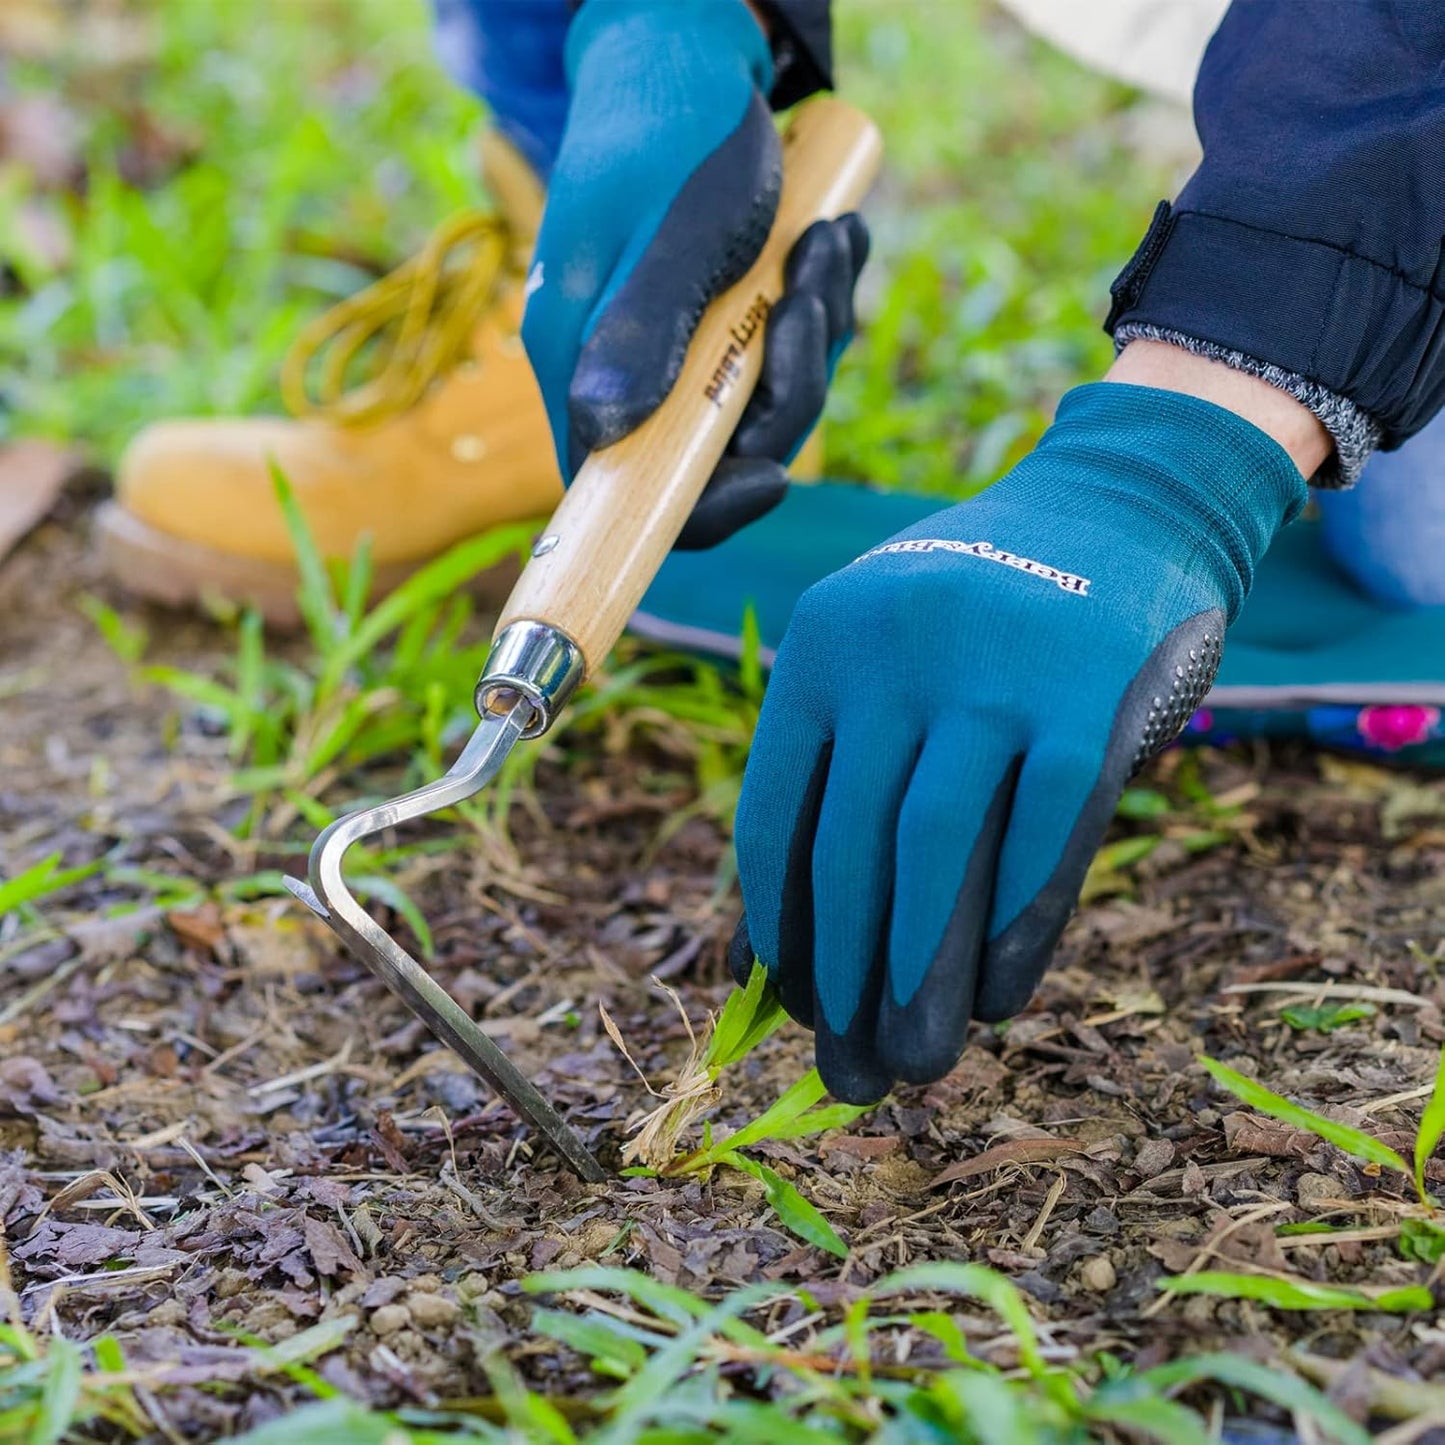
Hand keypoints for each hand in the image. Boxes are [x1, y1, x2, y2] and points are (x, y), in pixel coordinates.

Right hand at [521, 0, 866, 547]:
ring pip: (761, 402)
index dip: (701, 507)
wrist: (686, 55)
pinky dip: (815, 307)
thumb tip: (604, 437)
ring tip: (823, 245)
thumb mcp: (667, 236)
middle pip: (717, 452)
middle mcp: (620, 369)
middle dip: (785, 391)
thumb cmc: (672, 135)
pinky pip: (780, 354)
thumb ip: (638, 335)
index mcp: (582, 363)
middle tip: (807, 295)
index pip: (625, 489)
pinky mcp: (713, 323)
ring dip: (812, 335)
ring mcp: (670, 348)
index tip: (772, 476)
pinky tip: (825, 240)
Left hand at [731, 383, 1307, 1101]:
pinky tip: (1000, 997)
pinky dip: (1018, 927)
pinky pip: (1045, 833)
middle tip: (848, 1075)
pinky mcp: (1092, 692)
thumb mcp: (884, 658)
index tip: (791, 1007)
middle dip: (845, 978)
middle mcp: (895, 650)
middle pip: (852, 847)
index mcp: (822, 644)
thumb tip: (766, 951)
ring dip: (920, 973)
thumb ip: (833, 776)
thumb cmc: (980, 617)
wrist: (1118, 506)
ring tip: (913, 1066)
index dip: (779, 926)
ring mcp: (995, 666)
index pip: (776, 814)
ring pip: (938, 850)